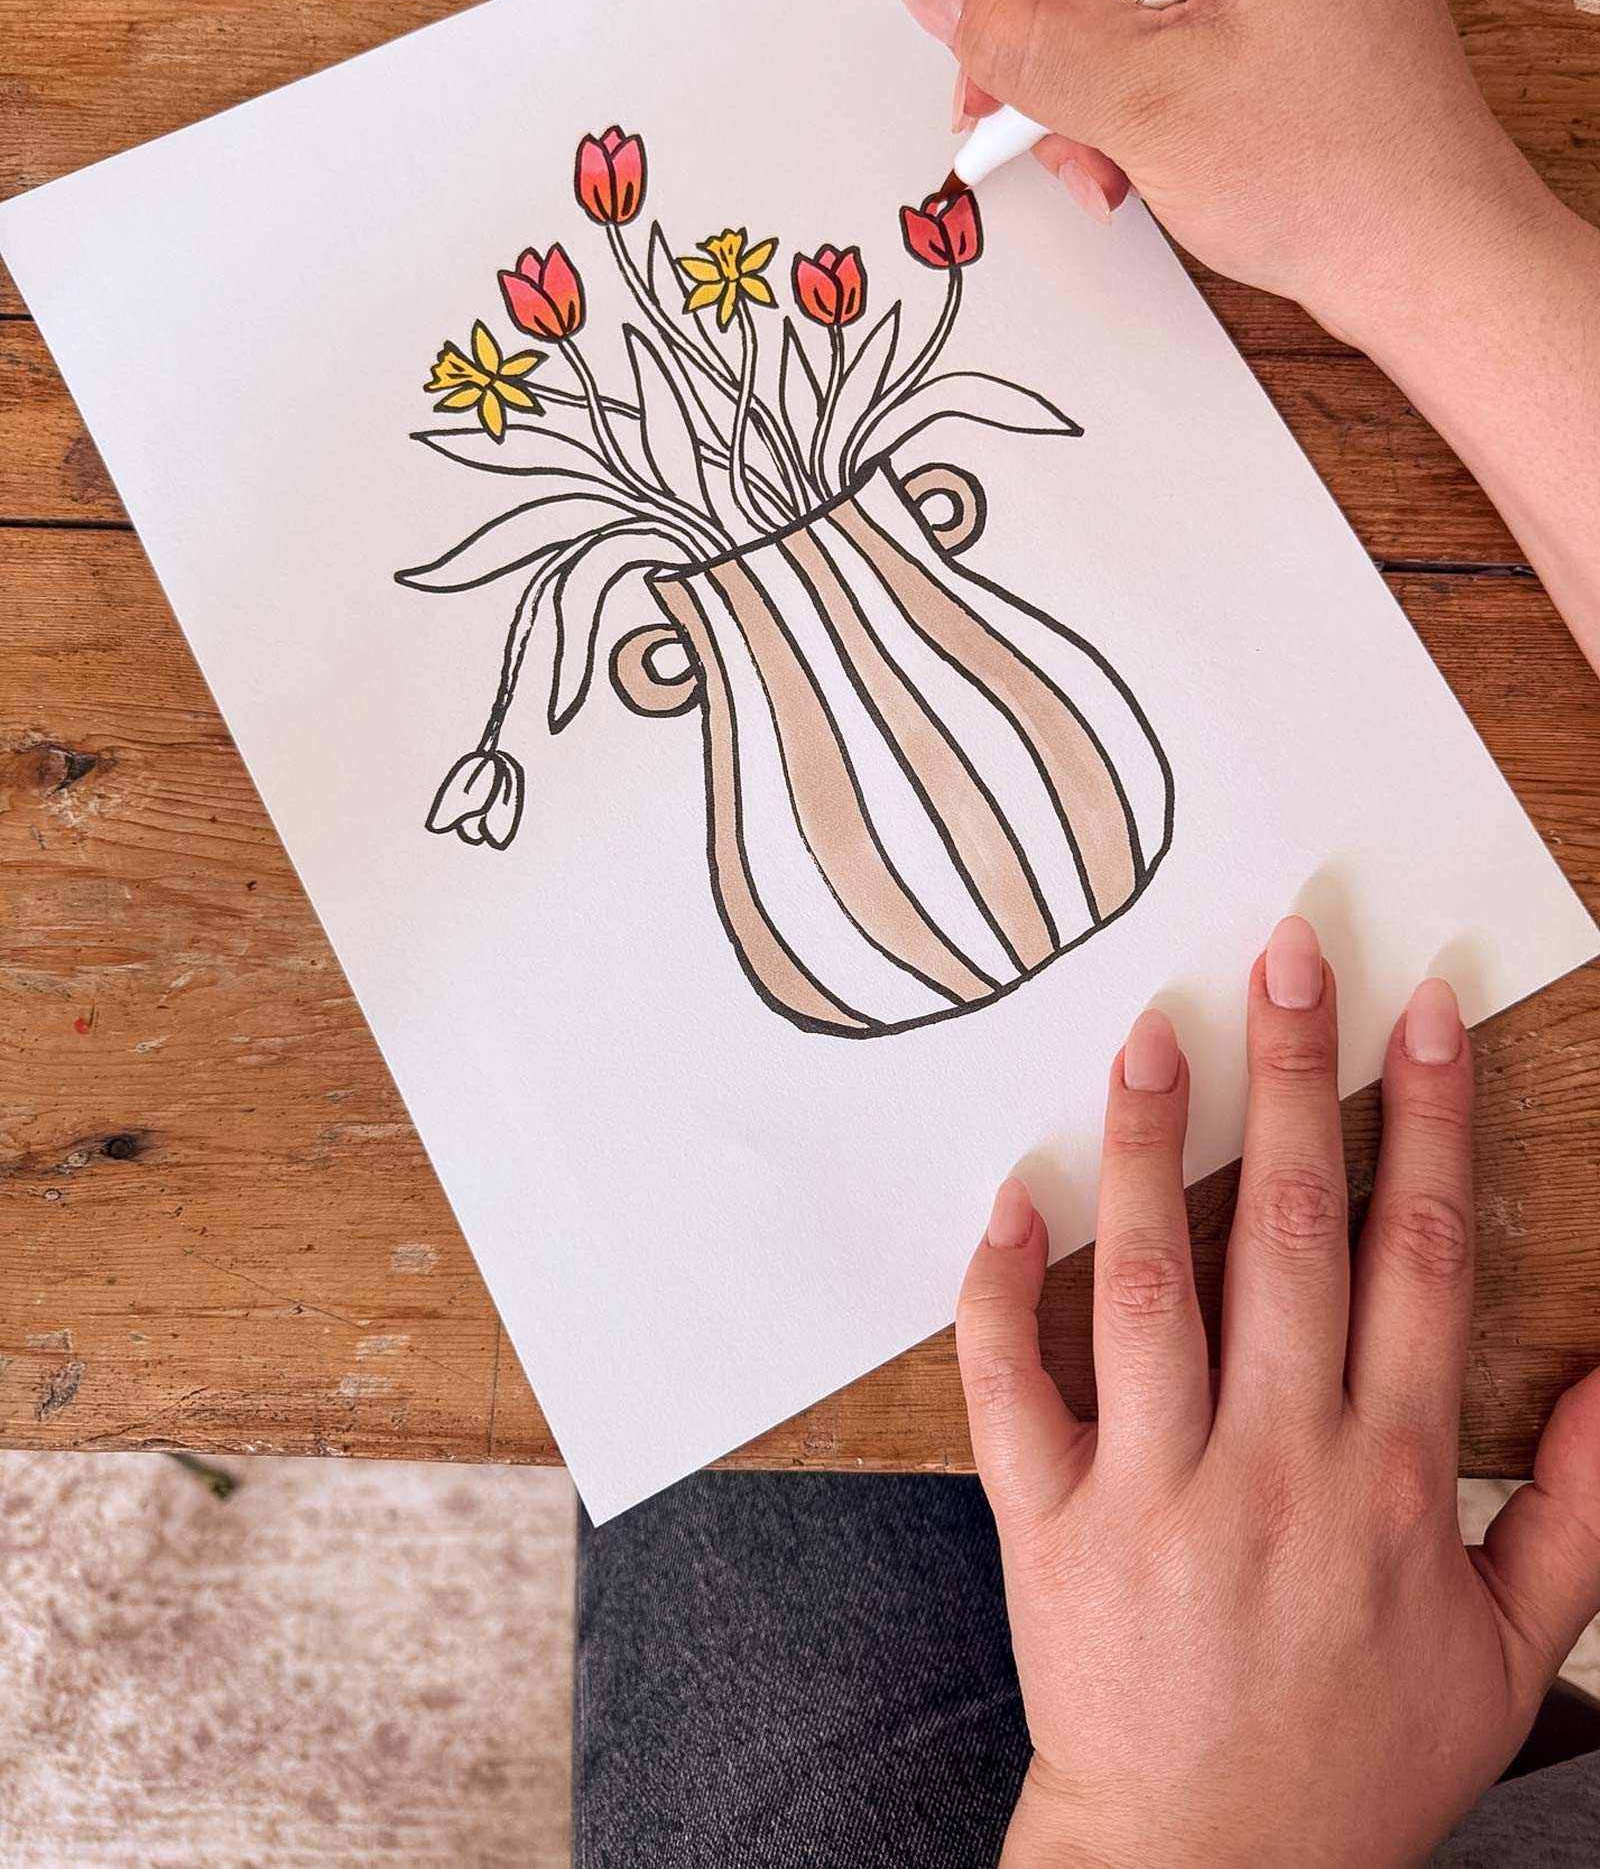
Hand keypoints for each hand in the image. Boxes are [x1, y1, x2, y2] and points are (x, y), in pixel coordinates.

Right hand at [898, 0, 1599, 684]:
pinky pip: (1178, 45)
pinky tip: (1143, 169)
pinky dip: (1142, 109)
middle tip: (1051, 140)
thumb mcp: (1146, 102)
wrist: (1434, 271)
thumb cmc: (1339, 179)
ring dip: (1095, 100)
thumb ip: (1026, 40)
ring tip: (1110, 173)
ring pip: (1133, 11)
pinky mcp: (1293, 27)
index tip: (984, 82)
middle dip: (1063, 62)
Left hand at [957, 915, 1599, 1866]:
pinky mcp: (1049, 1523)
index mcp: (1394, 1479)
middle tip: (1288, 952)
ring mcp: (1154, 1490)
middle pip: (1293, 1233)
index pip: (1420, 1257)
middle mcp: (1276, 1464)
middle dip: (1297, 1077)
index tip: (1423, 1009)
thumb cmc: (1362, 1756)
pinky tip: (1011, 1195)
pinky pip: (1011, 1389)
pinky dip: (999, 1291)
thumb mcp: (1513, 1654)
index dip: (1427, 1120)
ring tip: (1152, 1030)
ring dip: (1152, 1146)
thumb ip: (1579, 1513)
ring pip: (1148, 1282)